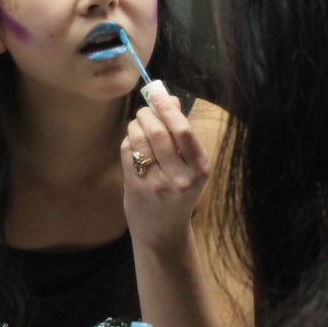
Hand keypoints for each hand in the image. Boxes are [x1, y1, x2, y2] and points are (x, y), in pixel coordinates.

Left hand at [121, 89, 209, 249]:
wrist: (163, 232)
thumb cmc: (178, 192)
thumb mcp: (189, 165)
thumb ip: (181, 133)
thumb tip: (170, 99)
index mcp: (200, 168)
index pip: (183, 130)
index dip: (168, 109)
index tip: (159, 94)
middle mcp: (181, 178)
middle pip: (159, 132)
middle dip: (148, 114)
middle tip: (144, 109)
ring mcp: (157, 184)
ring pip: (140, 140)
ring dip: (135, 124)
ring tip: (138, 123)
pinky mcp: (136, 188)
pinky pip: (127, 152)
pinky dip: (128, 140)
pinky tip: (133, 141)